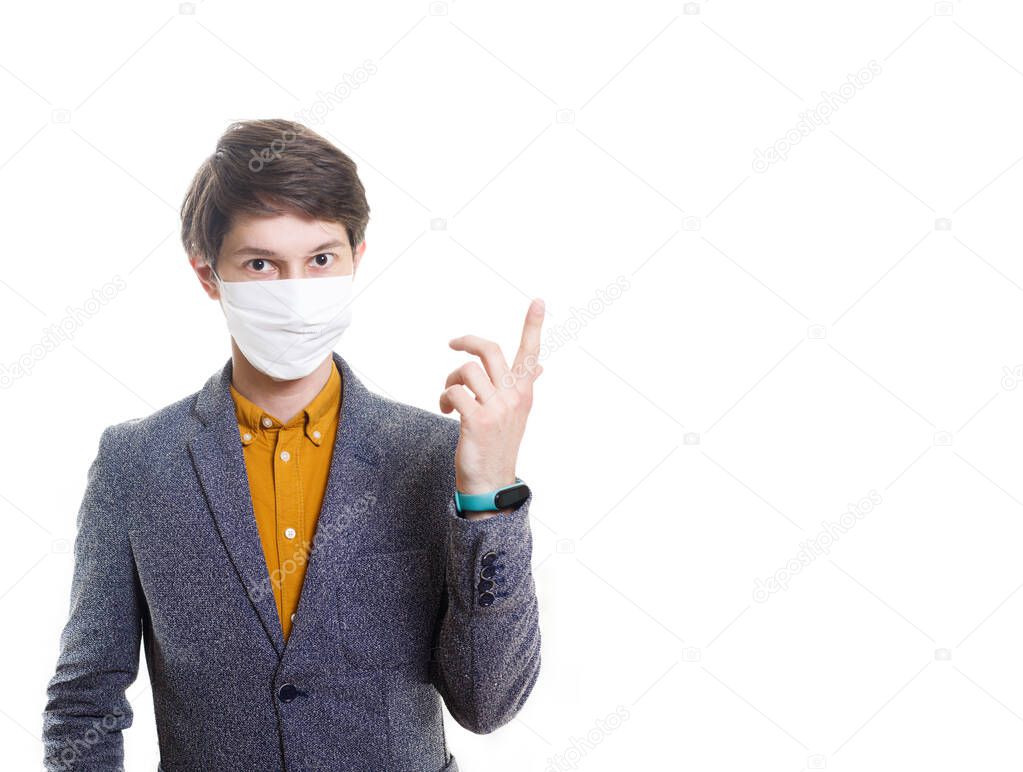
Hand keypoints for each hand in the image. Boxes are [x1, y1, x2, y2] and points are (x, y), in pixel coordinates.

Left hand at [440, 298, 544, 507]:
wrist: (490, 483)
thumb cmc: (499, 444)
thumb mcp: (517, 413)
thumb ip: (526, 385)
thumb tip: (538, 365)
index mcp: (524, 391)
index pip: (530, 352)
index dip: (533, 325)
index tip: (538, 301)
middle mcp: (514, 396)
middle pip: (490, 349)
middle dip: (467, 342)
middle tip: (454, 344)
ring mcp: (497, 408)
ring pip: (466, 370)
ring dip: (450, 380)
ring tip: (450, 397)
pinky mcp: (477, 420)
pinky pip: (454, 391)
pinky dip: (445, 398)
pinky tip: (447, 410)